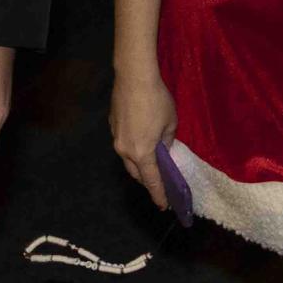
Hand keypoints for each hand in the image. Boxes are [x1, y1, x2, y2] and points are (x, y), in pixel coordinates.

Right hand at [109, 66, 177, 208]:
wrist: (133, 76)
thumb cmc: (156, 100)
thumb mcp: (171, 122)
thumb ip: (167, 140)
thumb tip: (162, 148)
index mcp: (142, 153)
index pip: (151, 180)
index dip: (158, 194)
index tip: (163, 206)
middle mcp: (125, 151)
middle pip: (136, 173)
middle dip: (147, 180)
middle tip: (159, 183)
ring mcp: (116, 138)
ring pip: (127, 160)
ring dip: (139, 164)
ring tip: (151, 163)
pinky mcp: (111, 126)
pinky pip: (123, 144)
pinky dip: (132, 148)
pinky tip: (140, 139)